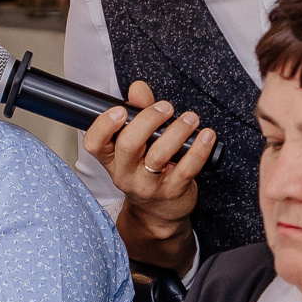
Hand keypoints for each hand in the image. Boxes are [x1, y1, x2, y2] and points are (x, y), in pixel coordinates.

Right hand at [81, 80, 213, 272]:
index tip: (121, 111)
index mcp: (111, 160)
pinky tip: (207, 135)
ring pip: (159, 155)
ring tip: (191, 118)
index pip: (94, 144)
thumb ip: (138, 112)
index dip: (104, 125)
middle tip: (165, 108)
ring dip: (178, 130)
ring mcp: (148, 185)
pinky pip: (188, 168)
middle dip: (149, 119)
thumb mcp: (138, 145)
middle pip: (128, 144)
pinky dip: (200, 149)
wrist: (160, 213)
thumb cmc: (147, 171)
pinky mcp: (173, 191)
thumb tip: (138, 88)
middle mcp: (125, 174)